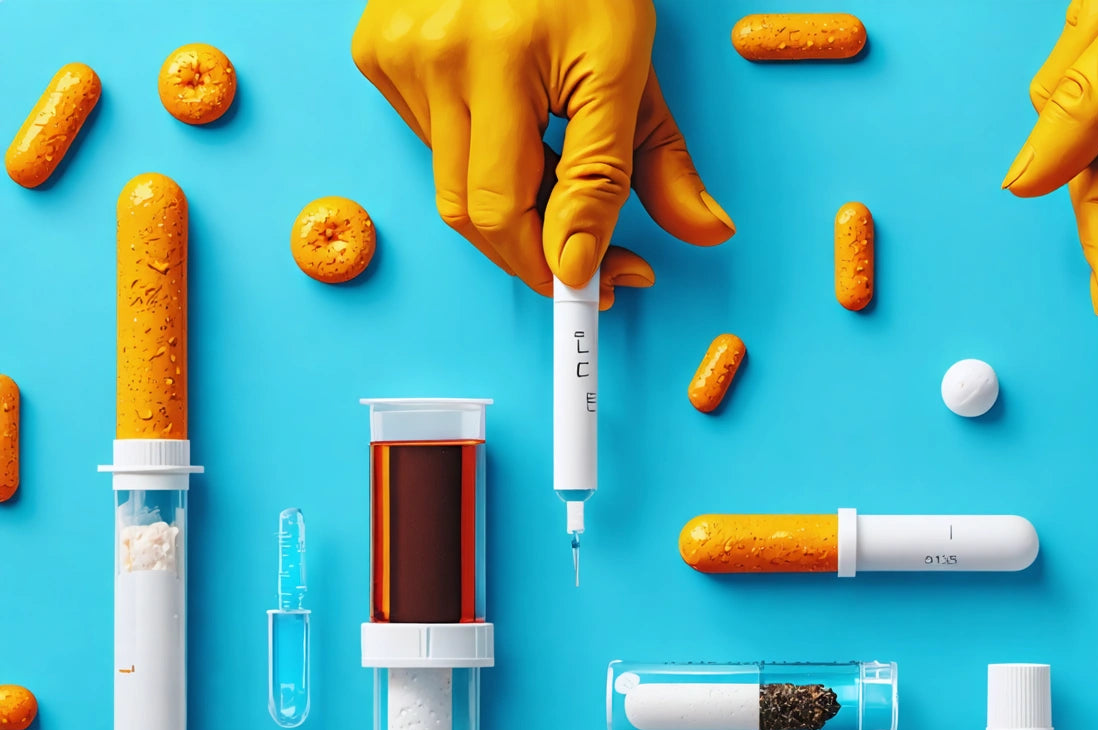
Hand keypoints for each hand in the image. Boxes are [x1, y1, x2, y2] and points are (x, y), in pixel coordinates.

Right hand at [351, 0, 735, 306]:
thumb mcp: (633, 67)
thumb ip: (658, 162)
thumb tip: (703, 234)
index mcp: (503, 55)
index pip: (510, 207)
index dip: (554, 264)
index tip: (599, 290)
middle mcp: (437, 55)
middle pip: (474, 213)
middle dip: (536, 249)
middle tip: (591, 262)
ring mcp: (396, 53)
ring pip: (452, 185)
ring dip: (510, 198)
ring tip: (552, 155)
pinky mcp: (376, 52)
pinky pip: (429, 145)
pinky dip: (475, 156)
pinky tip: (504, 117)